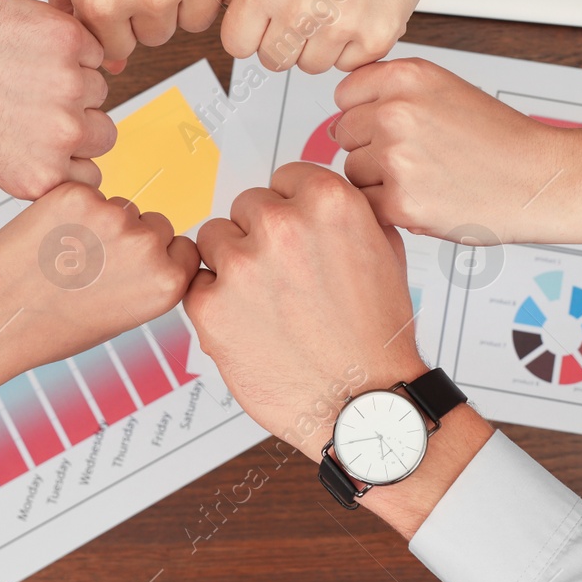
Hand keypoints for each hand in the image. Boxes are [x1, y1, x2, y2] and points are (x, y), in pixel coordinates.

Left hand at [0, 182, 200, 395]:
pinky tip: (51, 239)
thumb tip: (157, 247)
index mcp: (167, 282)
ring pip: (120, 205)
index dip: (158, 256)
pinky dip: (69, 209)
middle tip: (94, 264)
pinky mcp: (76, 195)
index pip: (184, 248)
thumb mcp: (124, 315)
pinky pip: (86, 193)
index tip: (134, 268)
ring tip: (67, 256)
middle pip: (155, 221)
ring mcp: (111, 217)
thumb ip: (149, 279)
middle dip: (131, 236)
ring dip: (100, 221)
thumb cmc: (53, 327)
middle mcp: (147, 248)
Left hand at [184, 163, 491, 535]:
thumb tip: (314, 194)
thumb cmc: (377, 335)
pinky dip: (214, 301)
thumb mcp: (385, 248)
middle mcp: (282, 226)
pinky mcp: (210, 307)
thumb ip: (346, 211)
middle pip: (246, 205)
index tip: (298, 236)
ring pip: (214, 239)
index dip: (291, 209)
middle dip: (261, 235)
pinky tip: (248, 323)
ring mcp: (242, 266)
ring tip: (266, 302)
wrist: (364, 404)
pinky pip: (196, 283)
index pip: (284, 177)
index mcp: (327, 201)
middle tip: (284, 277)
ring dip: (232, 264)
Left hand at [221, 0, 486, 73]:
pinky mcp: (375, 38)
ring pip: (311, 67)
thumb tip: (244, 28)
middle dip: (285, 43)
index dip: (251, 35)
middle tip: (303, 16)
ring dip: (319, 46)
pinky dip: (353, 46)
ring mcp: (338, 27)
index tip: (261, 28)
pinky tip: (357, 12)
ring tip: (333, 9)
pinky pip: (349, 64)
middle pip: (273, 61)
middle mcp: (299, 9)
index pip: (236, 44)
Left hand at [333, 58, 581, 243]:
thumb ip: (393, 91)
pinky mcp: (401, 202)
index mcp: (407, 76)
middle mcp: (397, 111)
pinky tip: (426, 199)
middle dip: (370, 148)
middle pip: (345, 134)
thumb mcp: (445, 89)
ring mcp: (397, 158)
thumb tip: (344, 106)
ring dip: (379, 181)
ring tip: (427, 178)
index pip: (345, 94)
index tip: (389, 126)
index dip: (365, 114)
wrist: (540, 180)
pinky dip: (390, 210)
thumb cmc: (500, 140)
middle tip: (417, 157)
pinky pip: (367, 206)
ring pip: (353, 172)